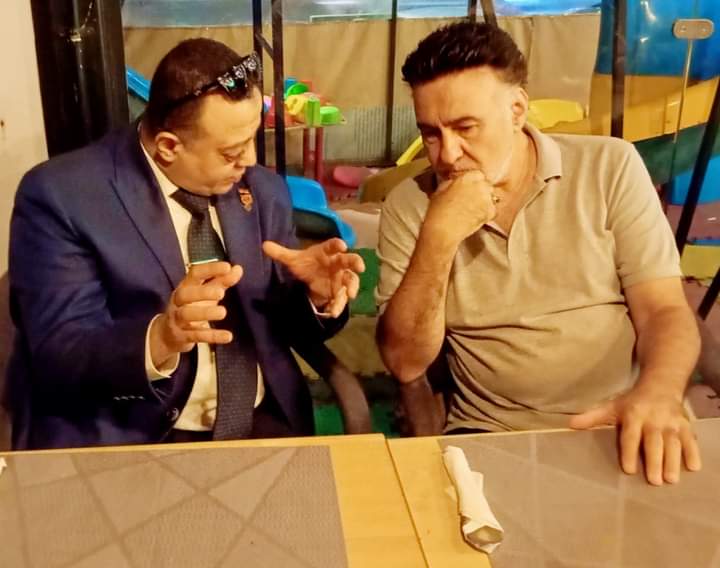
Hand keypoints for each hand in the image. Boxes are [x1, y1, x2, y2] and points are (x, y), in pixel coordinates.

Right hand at [150, 261, 242, 365]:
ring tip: (223, 312)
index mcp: (185, 287)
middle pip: (185, 294)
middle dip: (202, 292)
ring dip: (205, 313)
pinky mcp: (181, 336)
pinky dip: (212, 336)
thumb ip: (222, 281)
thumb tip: (238, 268)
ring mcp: (177, 319)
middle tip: (221, 293)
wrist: (167, 335)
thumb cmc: (191, 308)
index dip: (210, 269)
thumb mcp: (205, 294)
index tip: (227, 267)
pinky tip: (228, 336)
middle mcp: (178, 301)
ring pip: (186, 315)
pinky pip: (196, 336)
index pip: (194, 274)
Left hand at [262, 238, 364, 317]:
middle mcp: (338, 263)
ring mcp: (341, 278)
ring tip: (349, 296)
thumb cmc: (308, 264)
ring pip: (351, 281)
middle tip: (360, 267)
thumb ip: (281, 253)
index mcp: (327, 252)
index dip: (338, 245)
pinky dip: (339, 305)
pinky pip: (342, 297)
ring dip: (352, 288)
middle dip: (356, 263)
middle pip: (350, 261)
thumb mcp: (293, 260)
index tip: (342, 245)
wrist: (313, 277)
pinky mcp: (340, 291)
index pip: (333, 246)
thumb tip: (264, 245)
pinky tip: (333, 312)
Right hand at [425, 171, 497, 243]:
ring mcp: (487, 198)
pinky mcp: (490, 212)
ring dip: (484, 201)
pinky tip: (475, 216)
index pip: (477, 174)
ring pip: (491, 197)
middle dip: (479, 191)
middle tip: (469, 199)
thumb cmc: (438, 212)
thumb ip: (453, 182)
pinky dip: (486, 213)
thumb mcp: (441, 189)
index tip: (468, 187)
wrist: (442, 230)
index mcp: (468, 176)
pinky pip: (492, 209)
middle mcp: (480, 185)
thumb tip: (456, 182)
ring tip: (471, 209)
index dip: (472, 182)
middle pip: (486, 185)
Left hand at [569, 385, 701, 484]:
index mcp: (633, 415)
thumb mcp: (611, 406)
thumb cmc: (632, 402)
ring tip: (671, 480)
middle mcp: (653, 418)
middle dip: (654, 461)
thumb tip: (570, 425)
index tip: (628, 470)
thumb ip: (592, 417)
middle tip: (654, 480)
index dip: (628, 452)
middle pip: (653, 442)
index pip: (630, 436)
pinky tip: (693, 467)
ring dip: (673, 461)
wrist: (661, 385)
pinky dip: (693, 452)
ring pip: (673, 443)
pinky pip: (691, 439)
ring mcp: (671, 422)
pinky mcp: (686, 425)